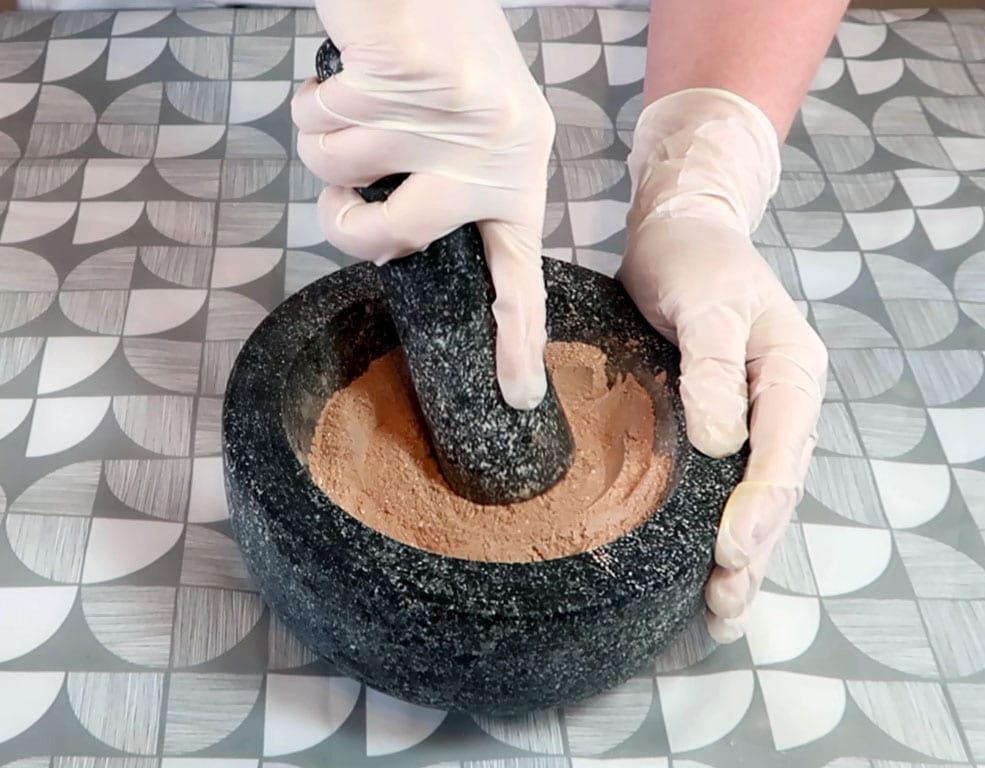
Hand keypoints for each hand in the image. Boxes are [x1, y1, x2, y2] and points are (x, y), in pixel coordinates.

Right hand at [292, 0, 554, 409]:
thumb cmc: (442, 44)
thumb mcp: (469, 123)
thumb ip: (445, 186)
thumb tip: (393, 242)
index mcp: (517, 170)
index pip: (519, 271)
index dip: (516, 338)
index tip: (517, 395)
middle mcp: (493, 150)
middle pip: (393, 238)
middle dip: (345, 221)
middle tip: (343, 193)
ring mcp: (448, 118)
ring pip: (339, 172)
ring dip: (325, 138)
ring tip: (357, 95)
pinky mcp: (405, 80)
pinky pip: (317, 123)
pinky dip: (310, 99)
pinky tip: (347, 71)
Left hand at [619, 89, 827, 642]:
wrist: (679, 231)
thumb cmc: (691, 258)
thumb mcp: (703, 302)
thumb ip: (713, 365)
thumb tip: (720, 440)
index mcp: (791, 371)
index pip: (782, 451)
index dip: (758, 507)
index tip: (728, 552)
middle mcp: (782, 401)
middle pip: (776, 488)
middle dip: (752, 550)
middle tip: (723, 604)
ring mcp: (756, 415)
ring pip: (756, 495)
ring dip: (741, 552)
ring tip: (719, 609)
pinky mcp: (724, 420)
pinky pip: (729, 481)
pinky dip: (719, 524)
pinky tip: (702, 563)